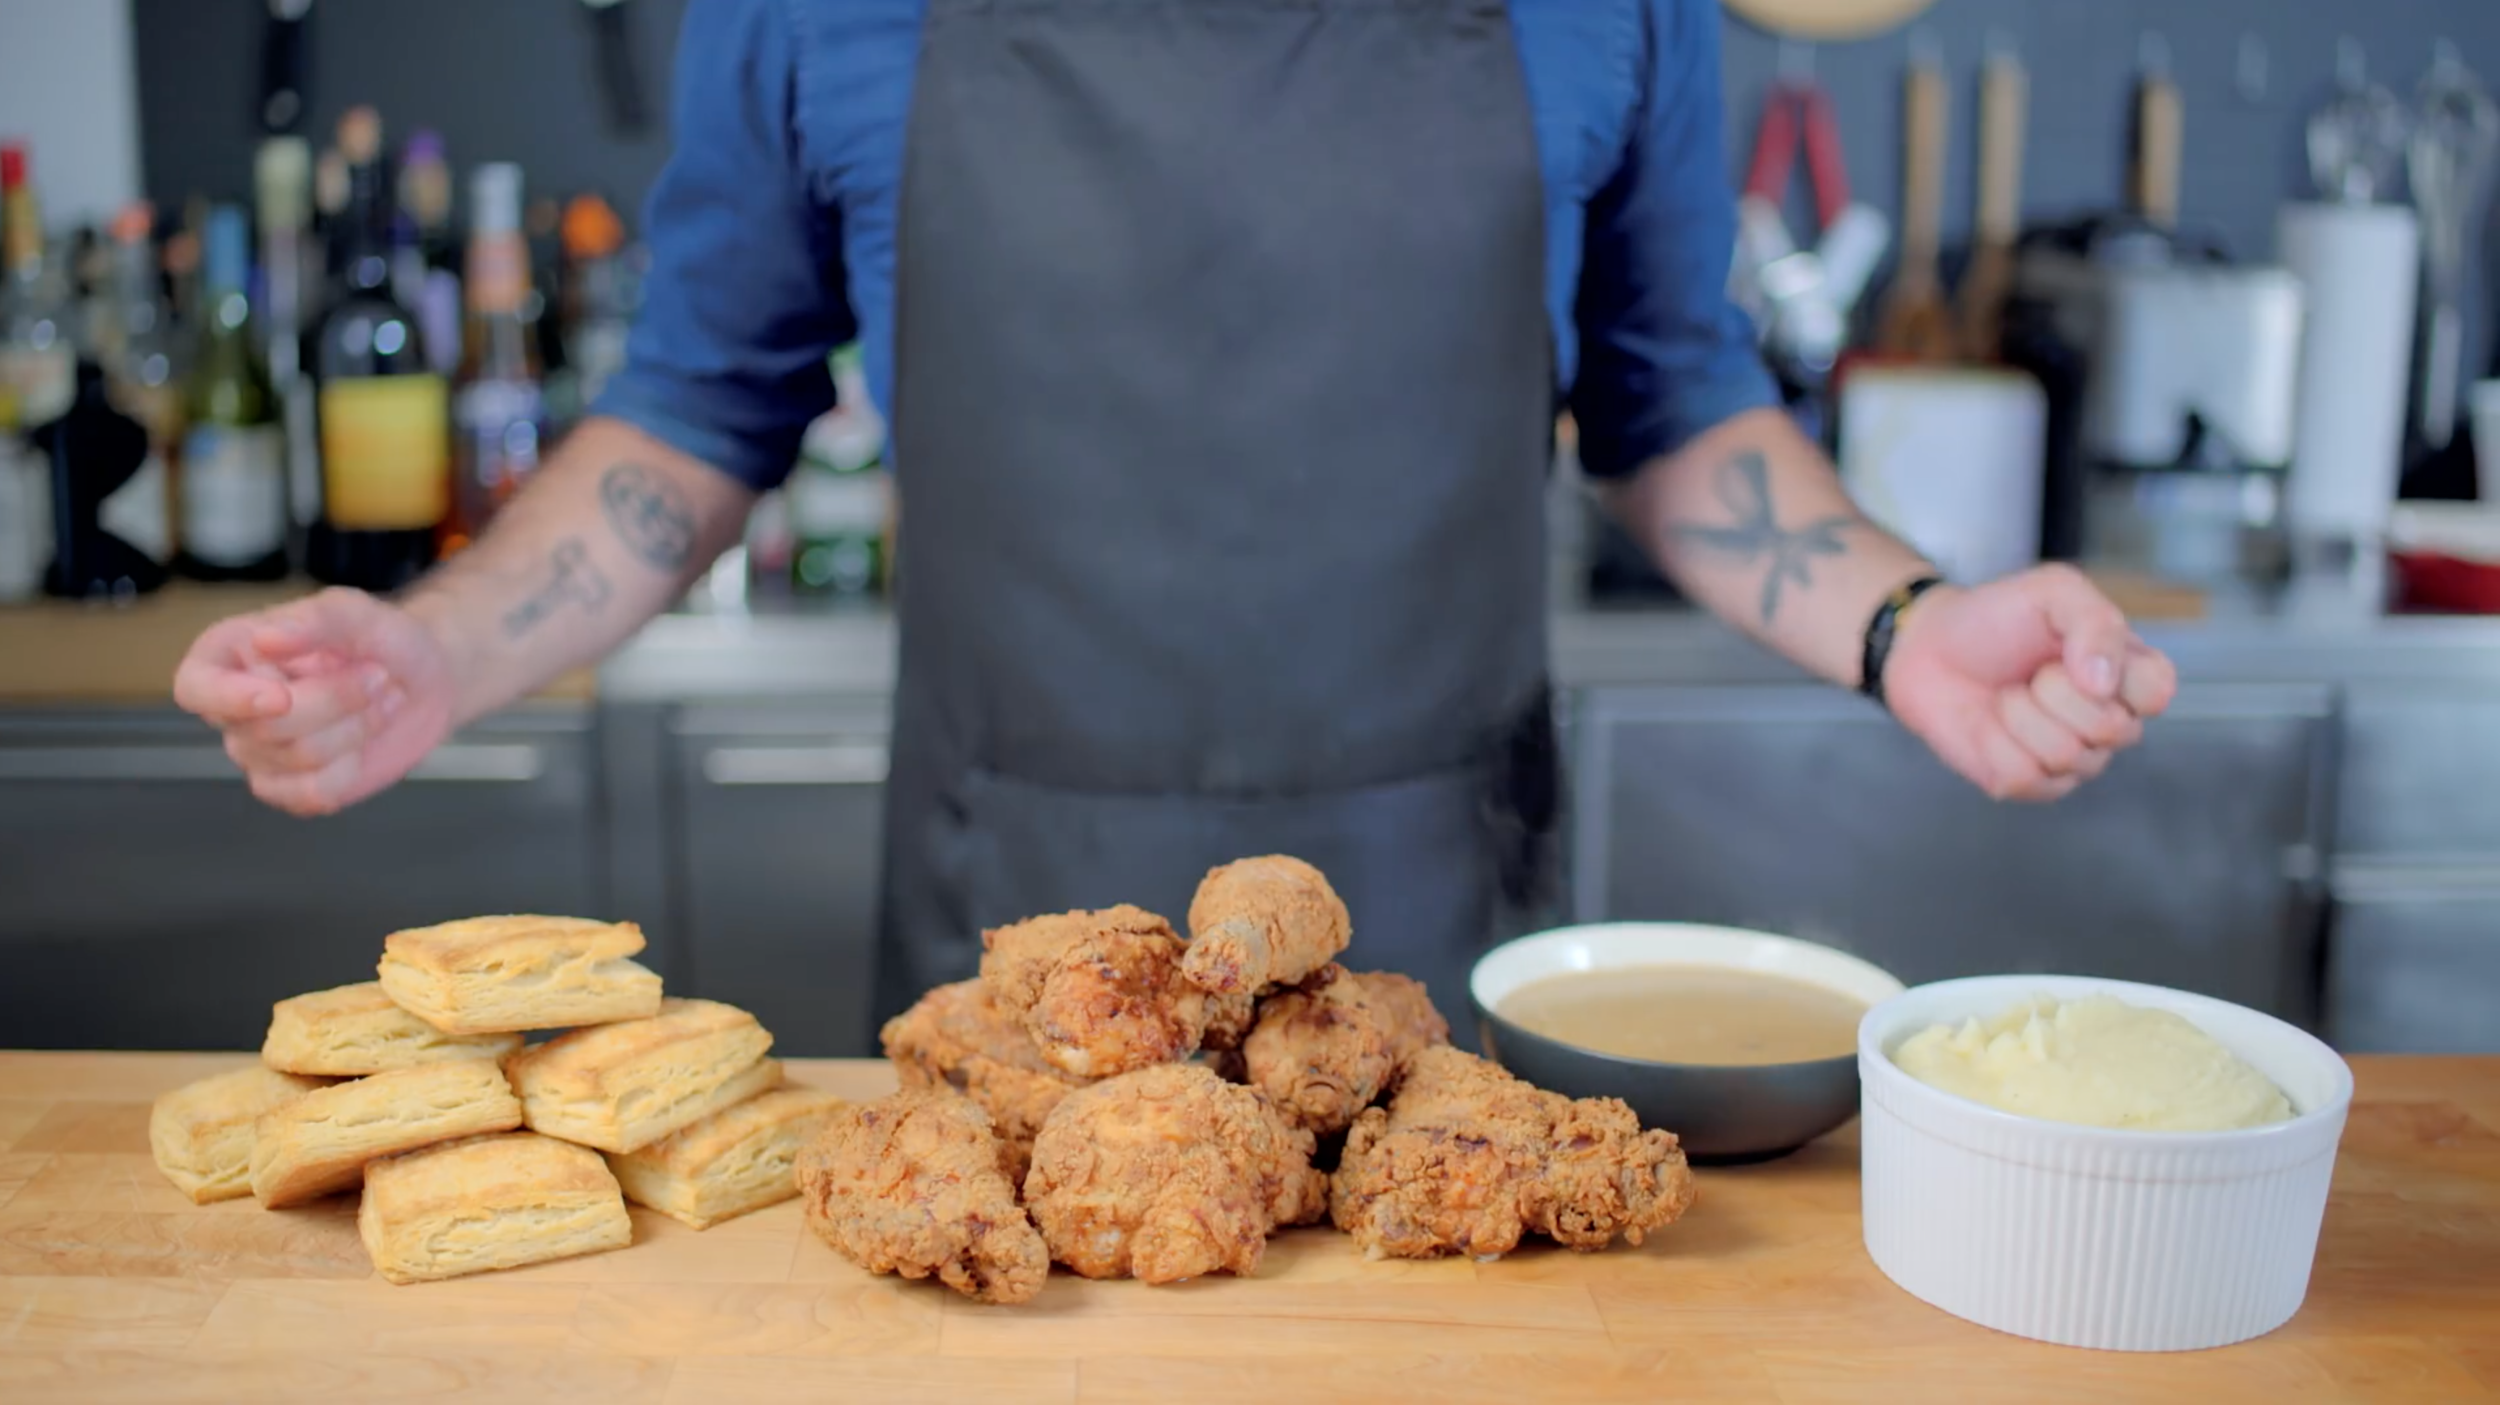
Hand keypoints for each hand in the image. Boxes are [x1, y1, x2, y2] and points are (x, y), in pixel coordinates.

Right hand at [172, 588, 458, 815]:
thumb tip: (264, 640)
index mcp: (227, 656)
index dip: (229, 698)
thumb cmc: (379, 637)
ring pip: (298, 758)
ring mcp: (259, 753)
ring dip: (355, 726)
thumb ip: (313, 622)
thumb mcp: (353, 612)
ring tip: (380, 696)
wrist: (425, 677)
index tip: (281, 697)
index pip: (195, 687)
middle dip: (335, 700)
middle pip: (265, 727)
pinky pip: (314, 793)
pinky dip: (354, 765)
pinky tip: (367, 734)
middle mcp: (232, 709)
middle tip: (377, 674)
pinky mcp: (293, 788)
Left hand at [1881, 564, 2176, 801]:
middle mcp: (2111, 721)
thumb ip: (2094, 621)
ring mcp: (2076, 759)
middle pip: (2112, 730)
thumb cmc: (1997, 617)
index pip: (2157, 692)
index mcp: (2128, 673)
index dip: (2118, 676)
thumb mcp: (2052, 592)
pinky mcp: (2032, 784)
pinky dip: (1993, 743)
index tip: (2072, 652)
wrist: (1929, 647)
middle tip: (2032, 671)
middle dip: (2054, 690)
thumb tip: (2103, 684)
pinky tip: (1989, 722)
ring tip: (2007, 693)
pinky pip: (2023, 777)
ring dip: (2019, 714)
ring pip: (2065, 756)